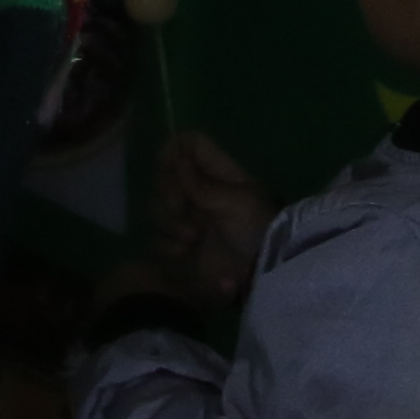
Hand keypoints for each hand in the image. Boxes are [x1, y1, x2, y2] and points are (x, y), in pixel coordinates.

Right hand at [139, 130, 271, 304]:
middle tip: (181, 209)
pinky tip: (185, 254)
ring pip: (157, 208)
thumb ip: (203, 185)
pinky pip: (158, 239)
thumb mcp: (236, 202)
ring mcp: (191, 220)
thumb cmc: (256, 230)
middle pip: (166, 176)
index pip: (191, 144)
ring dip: (169, 222)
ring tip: (193, 239)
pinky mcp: (183, 247)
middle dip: (168, 193)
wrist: (262, 274)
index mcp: (218, 174)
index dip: (175, 149)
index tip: (169, 167)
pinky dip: (167, 246)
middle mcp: (200, 193)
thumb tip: (179, 162)